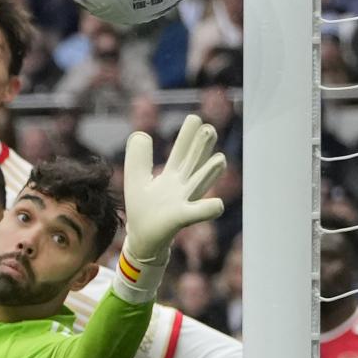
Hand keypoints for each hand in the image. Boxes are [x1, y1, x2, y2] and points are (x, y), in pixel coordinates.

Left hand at [120, 114, 226, 263]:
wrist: (141, 239)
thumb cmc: (143, 209)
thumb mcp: (136, 179)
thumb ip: (137, 157)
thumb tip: (140, 133)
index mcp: (171, 176)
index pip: (181, 152)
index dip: (187, 136)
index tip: (195, 118)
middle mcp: (181, 187)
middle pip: (193, 164)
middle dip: (201, 148)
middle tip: (209, 129)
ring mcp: (183, 203)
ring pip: (199, 185)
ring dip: (209, 174)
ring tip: (221, 159)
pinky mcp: (180, 219)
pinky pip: (196, 214)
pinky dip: (207, 210)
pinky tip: (216, 205)